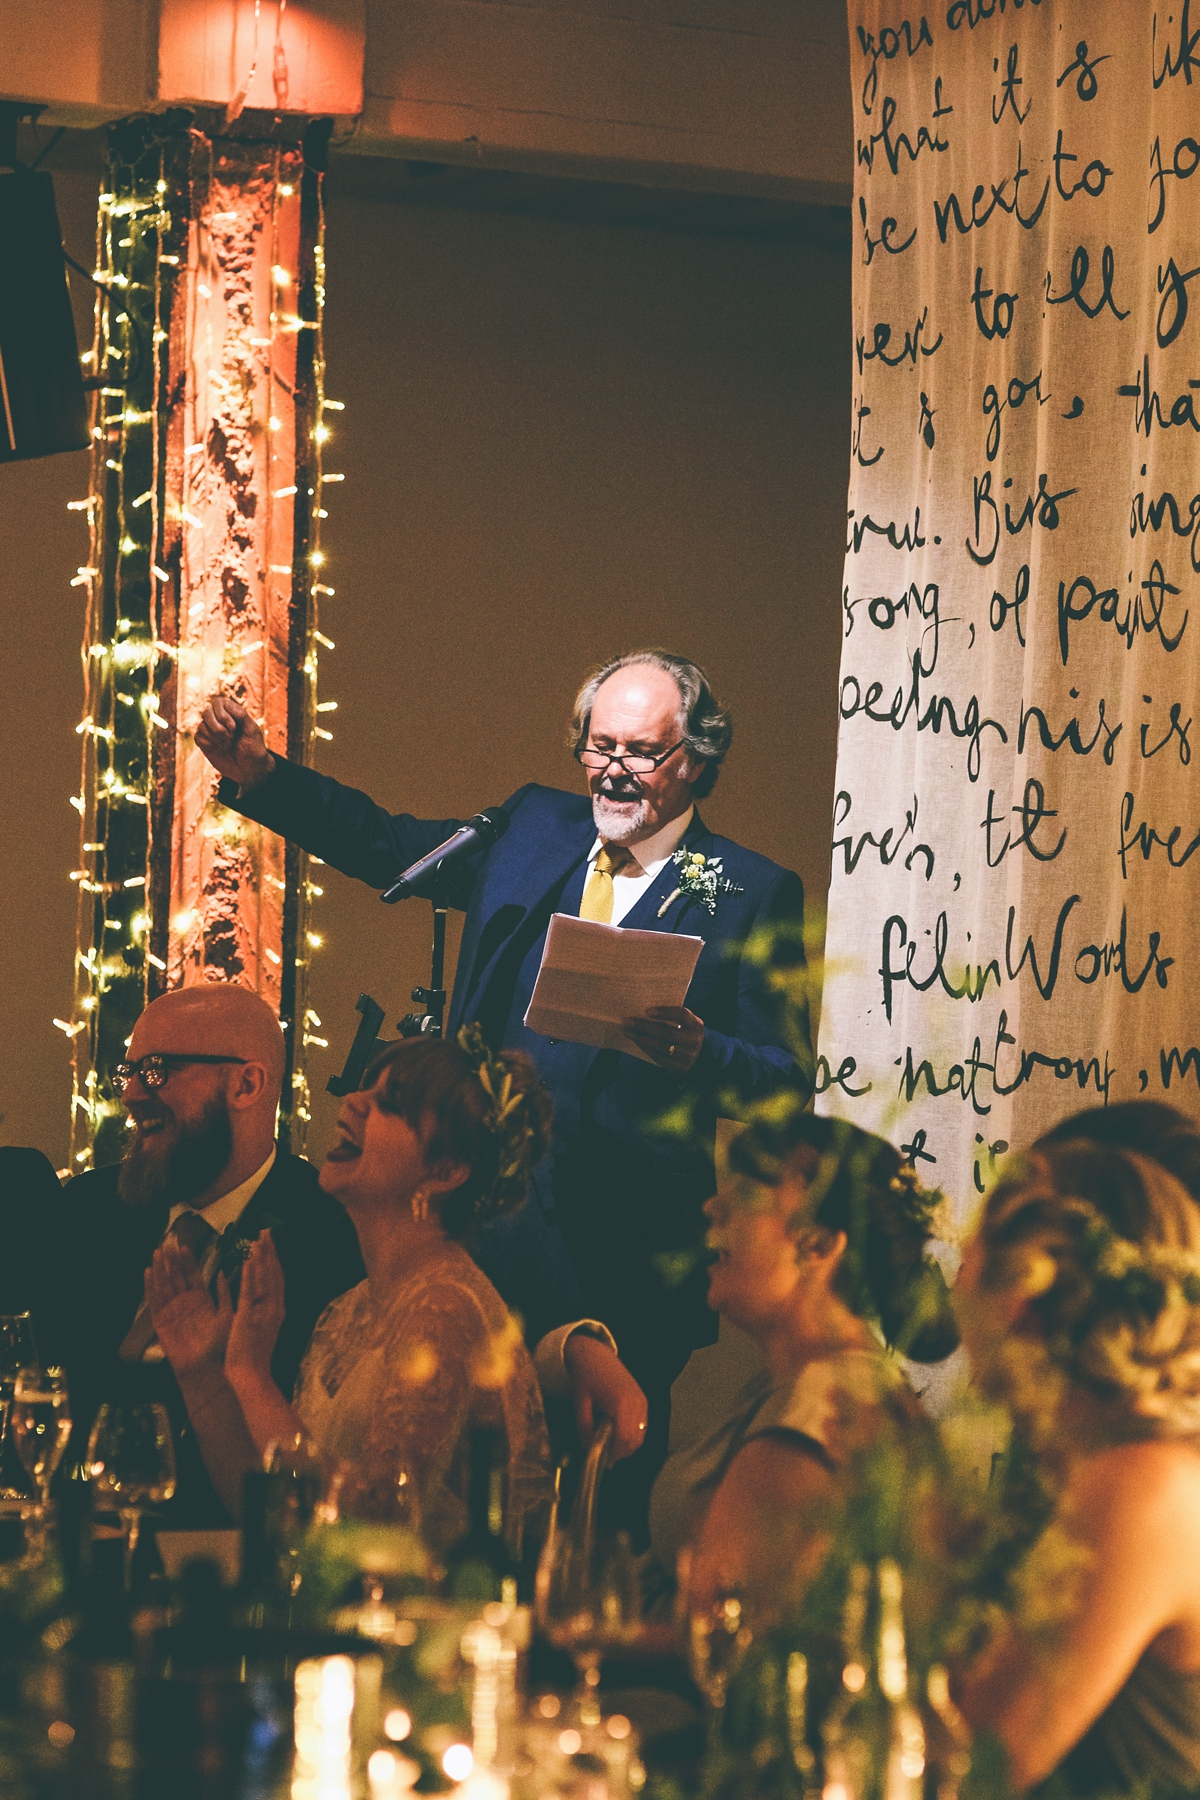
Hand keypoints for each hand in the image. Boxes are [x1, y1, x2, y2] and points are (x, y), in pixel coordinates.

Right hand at [146, 1237, 232, 1376]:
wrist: (204, 1368)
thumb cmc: (219, 1345)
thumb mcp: (227, 1315)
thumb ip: (225, 1294)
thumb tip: (224, 1272)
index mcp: (201, 1299)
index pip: (193, 1275)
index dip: (188, 1261)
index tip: (184, 1246)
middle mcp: (185, 1302)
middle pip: (177, 1276)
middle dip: (172, 1260)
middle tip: (168, 1243)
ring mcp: (172, 1311)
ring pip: (164, 1285)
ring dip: (160, 1269)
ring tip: (157, 1252)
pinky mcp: (161, 1321)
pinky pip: (154, 1301)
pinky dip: (150, 1286)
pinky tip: (148, 1272)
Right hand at [195, 692, 274, 790]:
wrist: (249, 770)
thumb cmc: (254, 749)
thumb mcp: (252, 731)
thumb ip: (240, 715)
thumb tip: (224, 703)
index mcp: (232, 713)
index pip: (218, 703)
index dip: (223, 715)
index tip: (234, 728)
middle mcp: (219, 720)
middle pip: (206, 713)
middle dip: (217, 727)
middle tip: (230, 738)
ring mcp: (211, 731)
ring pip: (201, 726)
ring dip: (214, 738)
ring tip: (227, 745)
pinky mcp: (205, 743)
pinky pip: (198, 737)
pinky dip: (208, 744)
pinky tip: (219, 750)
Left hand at [225, 1232, 286, 1386]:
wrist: (251, 1375)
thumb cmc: (253, 1354)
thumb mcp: (263, 1327)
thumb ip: (263, 1309)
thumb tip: (263, 1292)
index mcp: (278, 1309)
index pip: (278, 1278)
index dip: (274, 1259)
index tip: (270, 1242)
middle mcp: (275, 1307)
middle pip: (274, 1273)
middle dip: (270, 1251)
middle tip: (265, 1231)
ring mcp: (263, 1311)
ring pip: (264, 1279)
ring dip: (261, 1257)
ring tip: (258, 1239)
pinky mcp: (248, 1317)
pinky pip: (250, 1292)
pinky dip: (250, 1275)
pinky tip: (248, 1260)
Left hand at [563, 1333, 648, 1463]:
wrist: (594, 1353)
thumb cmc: (586, 1375)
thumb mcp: (580, 1403)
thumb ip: (584, 1427)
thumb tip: (587, 1449)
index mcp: (621, 1403)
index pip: (625, 1438)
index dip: (617, 1453)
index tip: (606, 1462)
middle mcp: (636, 1402)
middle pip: (636, 1439)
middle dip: (623, 1452)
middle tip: (608, 1459)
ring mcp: (642, 1399)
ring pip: (642, 1433)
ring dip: (629, 1444)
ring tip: (612, 1448)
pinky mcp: (643, 1397)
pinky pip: (643, 1423)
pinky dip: (634, 1433)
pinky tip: (619, 1434)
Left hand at [623, 1005, 704, 1072]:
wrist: (697, 1057)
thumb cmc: (685, 1033)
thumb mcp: (686, 1023)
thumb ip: (672, 1016)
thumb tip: (644, 1010)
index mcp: (696, 1025)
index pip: (682, 1015)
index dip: (665, 1012)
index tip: (648, 1011)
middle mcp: (693, 1040)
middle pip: (667, 1032)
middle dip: (645, 1026)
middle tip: (628, 1021)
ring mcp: (686, 1055)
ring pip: (660, 1046)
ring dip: (641, 1038)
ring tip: (628, 1031)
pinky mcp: (677, 1066)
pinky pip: (658, 1056)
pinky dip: (645, 1047)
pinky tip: (636, 1040)